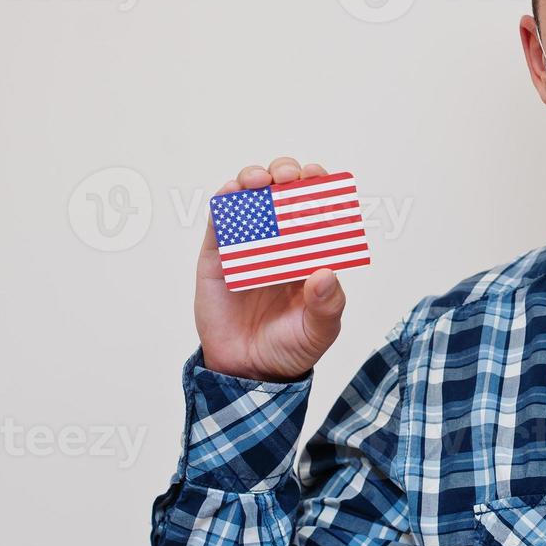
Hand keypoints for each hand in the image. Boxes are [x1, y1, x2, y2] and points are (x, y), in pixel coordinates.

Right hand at [194, 157, 347, 381]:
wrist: (248, 371)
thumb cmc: (290, 347)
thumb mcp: (320, 331)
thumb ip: (327, 306)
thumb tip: (326, 274)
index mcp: (309, 252)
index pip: (317, 209)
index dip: (319, 187)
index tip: (321, 177)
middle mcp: (280, 242)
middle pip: (282, 194)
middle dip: (286, 174)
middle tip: (289, 177)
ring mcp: (247, 246)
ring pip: (249, 199)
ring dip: (253, 179)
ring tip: (259, 180)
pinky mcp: (218, 256)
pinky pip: (219, 222)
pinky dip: (224, 203)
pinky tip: (231, 193)